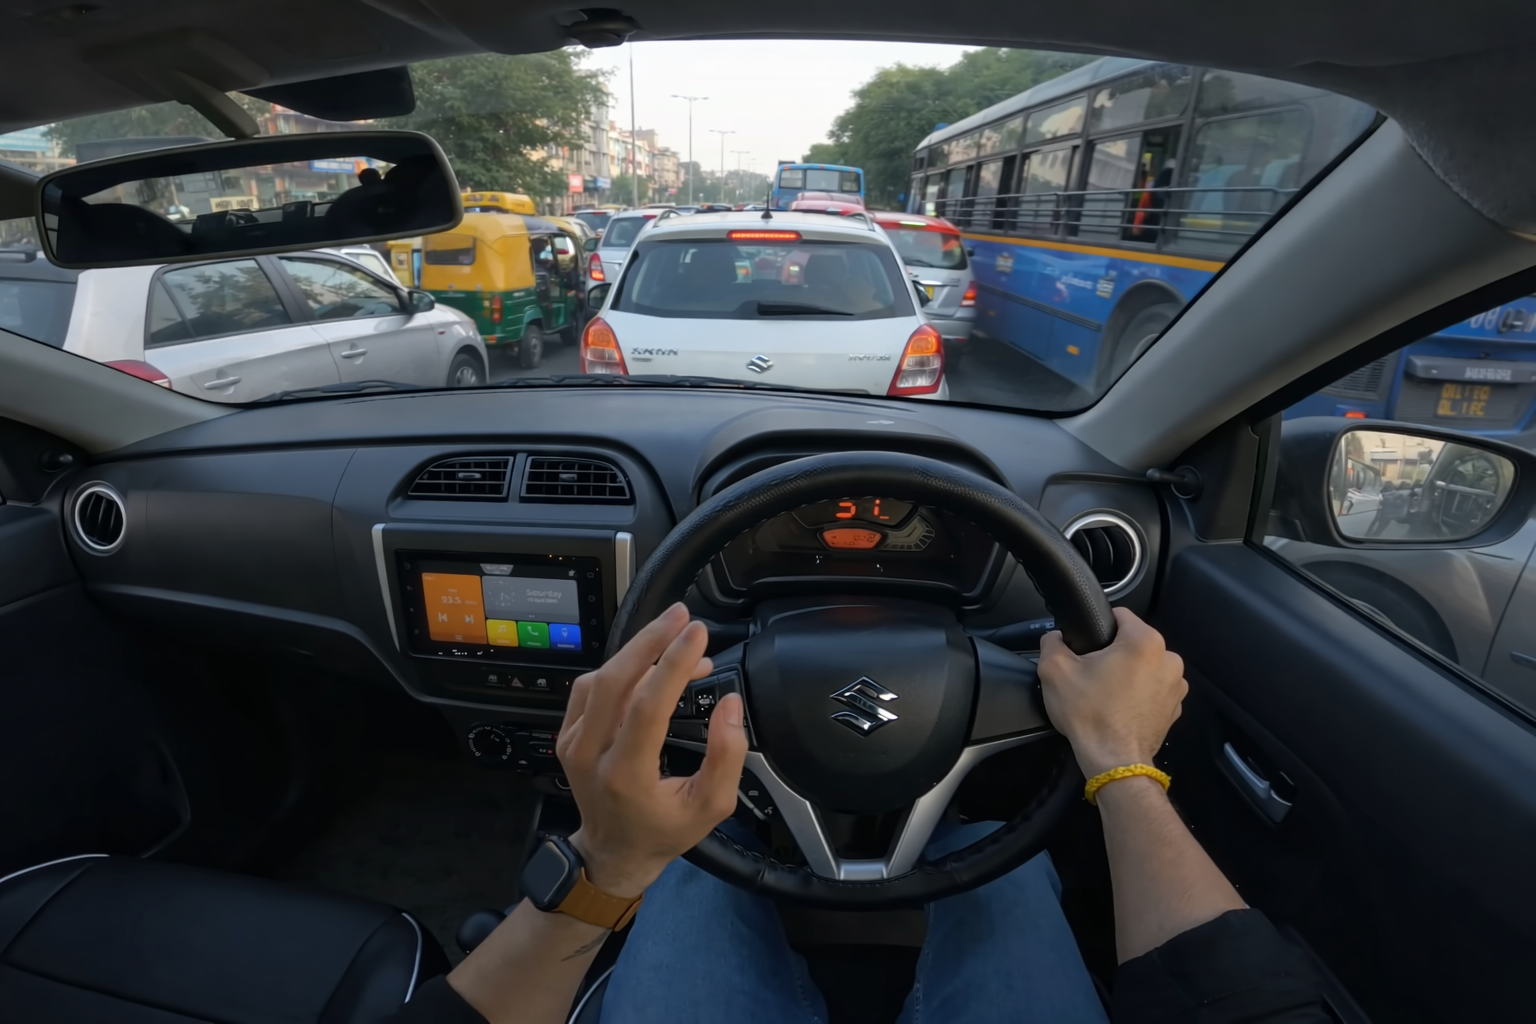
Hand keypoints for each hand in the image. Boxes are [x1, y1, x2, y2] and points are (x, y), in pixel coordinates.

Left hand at [556, 603, 747, 898]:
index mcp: (626, 774)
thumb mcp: (710, 806)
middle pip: (615, 679)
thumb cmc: (664, 831)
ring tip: (677, 640)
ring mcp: (572, 742)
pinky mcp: (567, 734)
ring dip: (639, 651)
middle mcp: (590, 754)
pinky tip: (649, 661)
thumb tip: (730, 704)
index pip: (647, 705)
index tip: (697, 633)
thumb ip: (727, 756)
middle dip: (651, 639)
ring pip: (601, 678)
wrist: (613, 853)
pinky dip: (621, 667)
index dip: (673, 663)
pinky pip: (591, 687)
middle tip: (682, 615)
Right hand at [1038, 607, 1186, 778]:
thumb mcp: (1054, 670)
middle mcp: (1169, 659)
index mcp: (1144, 641)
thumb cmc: (1089, 715)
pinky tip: (1119, 709)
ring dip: (1127, 674)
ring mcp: (1176, 685)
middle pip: (1132, 642)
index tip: (1084, 647)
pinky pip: (1152, 689)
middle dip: (1112, 653)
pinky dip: (1138, 695)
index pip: (1119, 615)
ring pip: (1144, 666)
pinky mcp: (1175, 708)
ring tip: (1105, 694)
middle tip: (1090, 674)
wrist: (1113, 762)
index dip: (1096, 627)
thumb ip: (1052, 641)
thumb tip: (1057, 637)